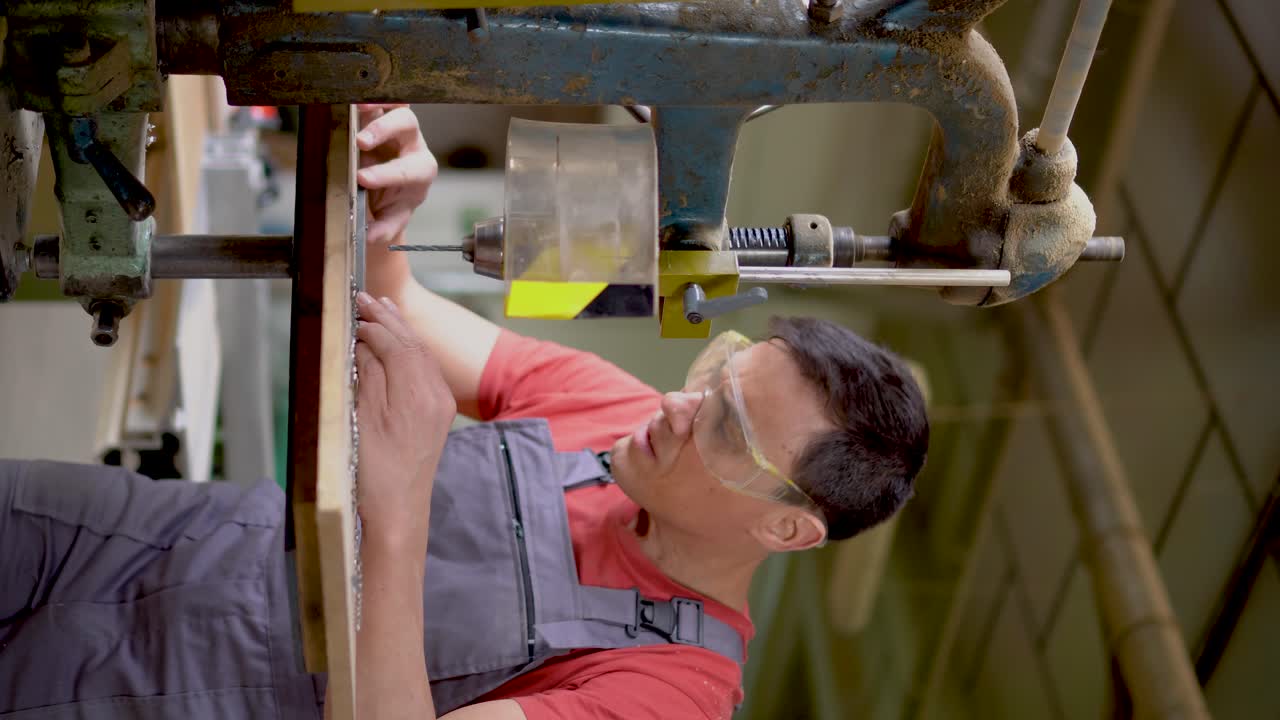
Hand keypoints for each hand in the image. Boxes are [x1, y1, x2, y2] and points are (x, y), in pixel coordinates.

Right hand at [354, 290, 455, 550]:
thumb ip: (366, 374)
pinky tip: (398, 343)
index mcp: (417, 393)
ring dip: (400, 331)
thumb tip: (364, 341)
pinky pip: (425, 370)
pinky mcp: (439, 414)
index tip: (352, 309)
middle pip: (412, 344)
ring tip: (382, 308)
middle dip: (388, 319)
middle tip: (365, 298)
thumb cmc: (372, 472)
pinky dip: (410, 351)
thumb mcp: (360, 419)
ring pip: (421, 355)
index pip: (396, 343)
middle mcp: (437, 394)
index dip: (373, 324)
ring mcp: (441, 404)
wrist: (397, 513)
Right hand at [356, 104, 437, 245]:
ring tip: (357, 108)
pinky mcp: (381, 115)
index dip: (386, 174)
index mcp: (421, 171)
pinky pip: (379, 100)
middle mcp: (412, 144)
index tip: (362, 179)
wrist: (390, 189)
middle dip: (384, 132)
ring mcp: (397, 126)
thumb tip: (373, 236)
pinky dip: (368, 96)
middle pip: (407, 126)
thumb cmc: (393, 202)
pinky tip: (353, 97)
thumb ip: (385, 228)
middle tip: (360, 142)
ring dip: (376, 106)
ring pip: (395, 107)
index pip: (408, 169)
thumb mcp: (391, 218)